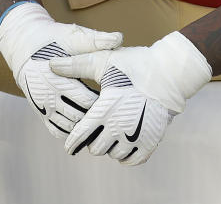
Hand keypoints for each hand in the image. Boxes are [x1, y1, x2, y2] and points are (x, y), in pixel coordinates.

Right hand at [0, 2, 123, 139]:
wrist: (23, 45)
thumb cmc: (52, 38)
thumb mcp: (72, 36)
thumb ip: (96, 40)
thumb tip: (119, 38)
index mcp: (56, 77)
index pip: (86, 100)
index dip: (104, 102)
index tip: (119, 99)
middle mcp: (46, 95)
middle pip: (79, 117)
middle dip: (96, 116)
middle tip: (116, 114)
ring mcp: (42, 106)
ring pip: (69, 127)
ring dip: (85, 126)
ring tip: (104, 121)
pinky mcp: (40, 112)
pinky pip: (57, 130)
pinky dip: (72, 131)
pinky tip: (86, 125)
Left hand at [49, 31, 211, 164]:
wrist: (170, 72)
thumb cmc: (134, 64)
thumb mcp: (103, 60)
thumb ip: (76, 65)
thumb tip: (51, 65)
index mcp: (106, 108)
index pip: (82, 134)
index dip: (73, 143)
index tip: (68, 147)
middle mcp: (121, 126)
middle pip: (96, 149)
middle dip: (93, 139)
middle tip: (96, 126)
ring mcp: (137, 136)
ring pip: (114, 155)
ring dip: (109, 146)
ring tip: (110, 130)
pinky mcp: (152, 140)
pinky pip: (133, 160)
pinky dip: (126, 155)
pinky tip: (122, 142)